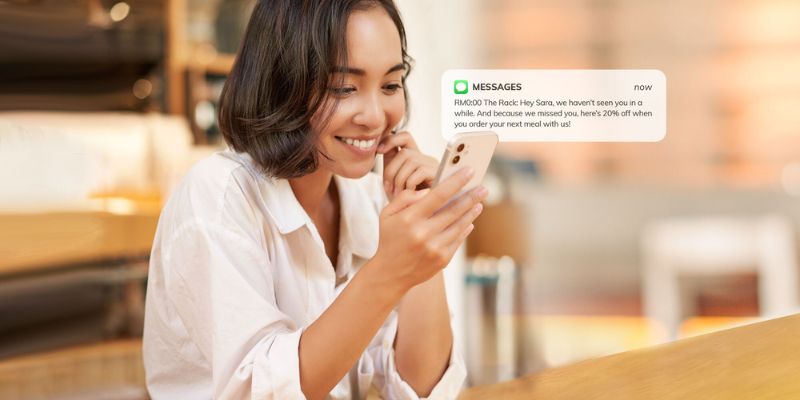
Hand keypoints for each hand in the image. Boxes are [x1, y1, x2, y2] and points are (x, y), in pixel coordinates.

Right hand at [372, 167, 487, 290]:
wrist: (390, 274)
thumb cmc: (390, 238)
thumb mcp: (387, 214)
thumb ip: (405, 198)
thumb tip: (428, 191)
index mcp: (410, 218)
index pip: (438, 195)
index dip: (456, 182)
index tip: (469, 172)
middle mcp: (424, 233)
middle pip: (454, 210)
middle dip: (471, 196)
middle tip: (483, 187)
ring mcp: (434, 248)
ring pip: (459, 225)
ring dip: (471, 212)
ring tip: (479, 202)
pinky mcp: (442, 260)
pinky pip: (458, 240)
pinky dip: (465, 229)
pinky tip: (470, 220)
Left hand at [378, 130, 437, 199]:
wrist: (417, 224)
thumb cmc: (406, 205)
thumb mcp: (394, 184)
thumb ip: (390, 166)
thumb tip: (382, 148)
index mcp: (414, 158)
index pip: (405, 137)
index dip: (391, 139)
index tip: (378, 150)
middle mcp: (426, 159)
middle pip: (404, 151)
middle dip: (391, 170)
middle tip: (389, 188)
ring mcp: (434, 166)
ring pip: (410, 160)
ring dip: (399, 179)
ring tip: (399, 194)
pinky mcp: (440, 176)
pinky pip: (419, 171)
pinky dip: (409, 183)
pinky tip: (409, 194)